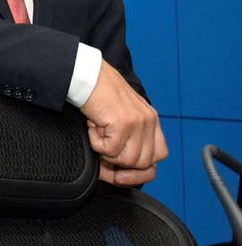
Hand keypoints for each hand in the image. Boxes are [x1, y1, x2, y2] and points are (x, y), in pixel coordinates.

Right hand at [80, 60, 167, 186]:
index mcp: (151, 119)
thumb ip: (130, 137)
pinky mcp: (123, 123)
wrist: (86, 75)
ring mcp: (138, 122)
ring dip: (107, 151)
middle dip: (120, 162)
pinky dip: (96, 142)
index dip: (141, 166)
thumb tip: (123, 171)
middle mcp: (149, 121)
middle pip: (143, 163)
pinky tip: (93, 126)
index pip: (159, 155)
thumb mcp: (121, 115)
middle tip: (104, 145)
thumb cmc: (98, 94)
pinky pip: (110, 150)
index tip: (123, 168)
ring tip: (98, 131)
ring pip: (128, 160)